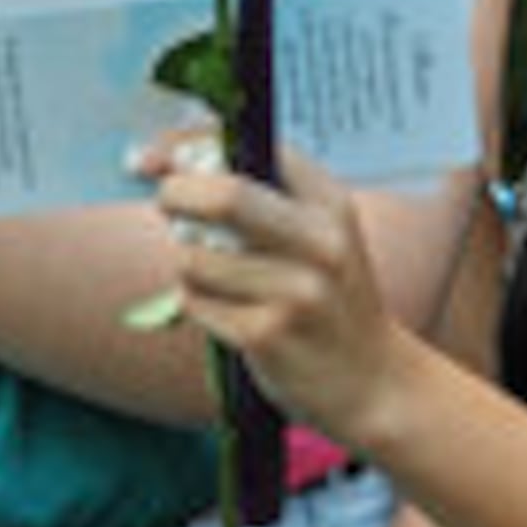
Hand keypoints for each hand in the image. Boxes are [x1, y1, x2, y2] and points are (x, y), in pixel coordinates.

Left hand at [157, 148, 406, 444]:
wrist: (372, 380)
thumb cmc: (327, 297)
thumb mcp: (316, 232)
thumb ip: (254, 190)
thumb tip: (161, 158)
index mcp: (330, 202)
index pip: (252, 146)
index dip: (189, 146)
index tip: (154, 159)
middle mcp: (321, 241)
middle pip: (222, 193)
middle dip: (175, 195)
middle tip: (168, 205)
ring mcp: (296, 291)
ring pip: (194, 255)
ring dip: (187, 264)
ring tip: (218, 279)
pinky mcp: (266, 335)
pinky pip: (194, 302)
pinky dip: (196, 305)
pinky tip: (231, 315)